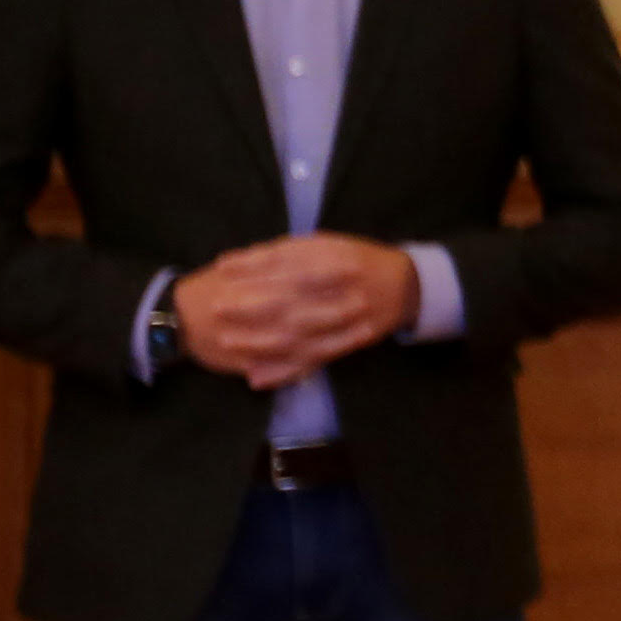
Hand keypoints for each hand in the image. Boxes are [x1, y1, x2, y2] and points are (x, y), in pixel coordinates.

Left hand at [175, 236, 418, 388]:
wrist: (405, 286)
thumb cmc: (357, 259)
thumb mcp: (329, 243)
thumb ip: (290, 251)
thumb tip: (242, 262)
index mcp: (338, 258)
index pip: (289, 260)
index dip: (254, 265)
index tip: (222, 268)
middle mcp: (344, 290)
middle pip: (291, 299)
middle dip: (250, 305)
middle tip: (215, 307)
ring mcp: (349, 321)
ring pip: (300, 335)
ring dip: (260, 341)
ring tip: (228, 341)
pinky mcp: (350, 345)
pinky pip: (313, 361)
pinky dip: (284, 371)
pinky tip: (257, 376)